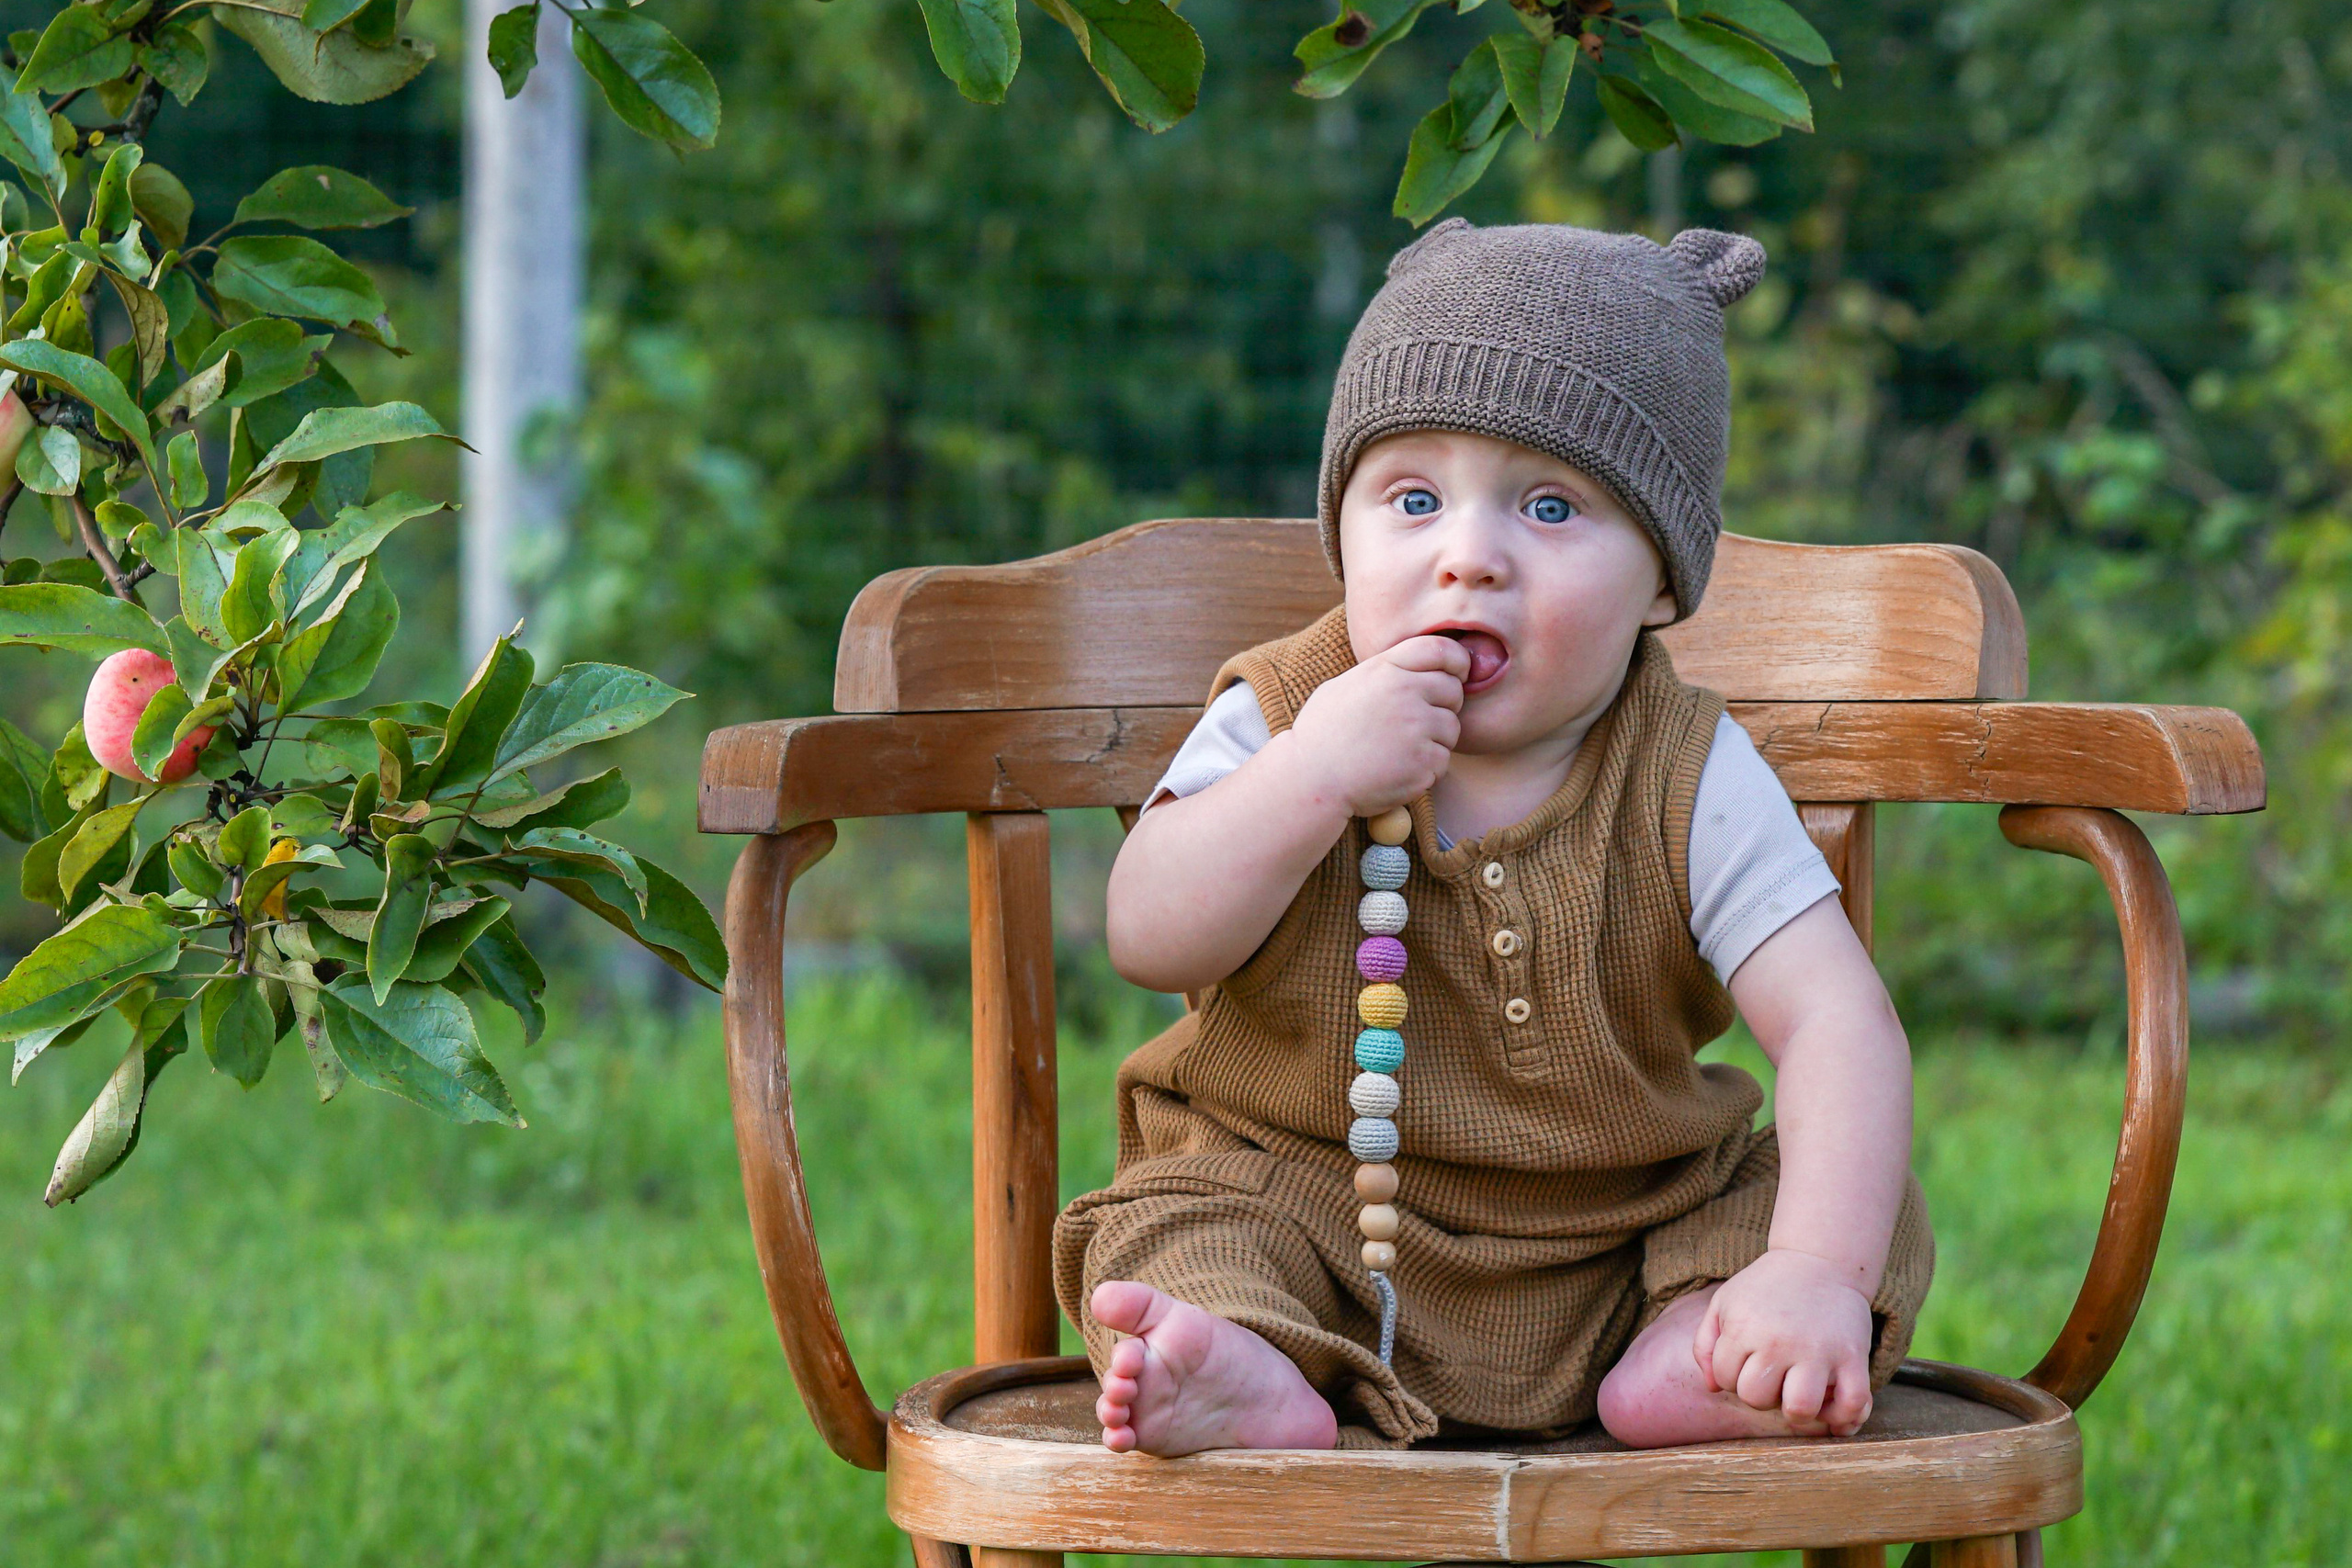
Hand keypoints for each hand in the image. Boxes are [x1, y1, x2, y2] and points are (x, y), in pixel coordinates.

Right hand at [1287, 635, 1468, 817]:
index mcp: (1386, 670)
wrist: (1310, 779)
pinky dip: (1426, 769)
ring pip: (1452, 728)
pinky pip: (1443, 761)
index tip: (1457, 673)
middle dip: (1442, 706)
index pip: (1440, 649)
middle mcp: (1406, 693)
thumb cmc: (1321, 734)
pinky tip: (1396, 770)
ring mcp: (1418, 728)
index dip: (1457, 660)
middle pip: (1453, 690)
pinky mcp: (1425, 762)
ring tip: (1398, 750)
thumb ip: (1383, 673)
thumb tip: (1413, 667)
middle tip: (1413, 724)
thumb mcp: (1344, 686)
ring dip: (1435, 740)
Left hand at [1691, 1248, 1875, 1436]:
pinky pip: (1852, 1405)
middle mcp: (1779, 1342)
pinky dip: (1842, 1418)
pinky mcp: (1852, 1357)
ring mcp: (1818, 1351)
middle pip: (1757, 1399)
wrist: (1819, 1260)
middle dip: (1761, 1393)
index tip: (1749, 1360)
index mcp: (1744, 1328)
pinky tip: (1831, 1407)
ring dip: (1796, 1411)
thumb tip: (1712, 1388)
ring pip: (1799, 1410)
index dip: (1733, 1376)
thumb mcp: (1725, 1303)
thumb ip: (1706, 1345)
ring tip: (1799, 1392)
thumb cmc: (1767, 1287)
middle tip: (1774, 1374)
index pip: (1725, 1380)